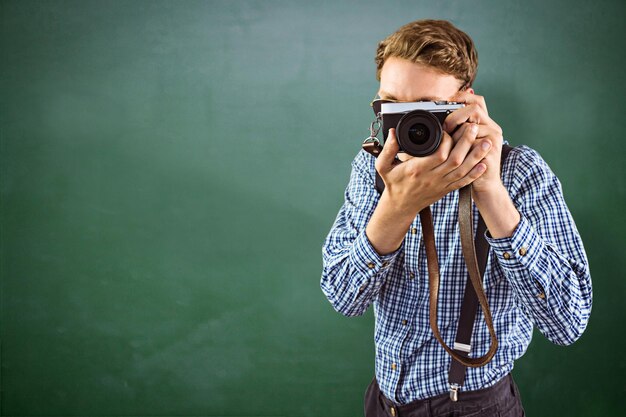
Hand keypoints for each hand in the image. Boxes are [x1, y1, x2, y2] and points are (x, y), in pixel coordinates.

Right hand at [375, 125, 491, 215]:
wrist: (400, 206)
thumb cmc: (393, 184)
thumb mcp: (383, 166)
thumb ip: (387, 149)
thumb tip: (393, 132)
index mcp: (417, 169)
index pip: (438, 154)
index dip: (447, 141)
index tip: (448, 128)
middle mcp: (432, 178)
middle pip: (455, 160)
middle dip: (467, 142)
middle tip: (474, 127)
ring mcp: (441, 184)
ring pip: (463, 170)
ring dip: (476, 156)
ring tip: (486, 142)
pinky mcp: (446, 189)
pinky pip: (464, 182)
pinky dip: (475, 173)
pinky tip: (484, 164)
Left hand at [444, 91, 503, 193]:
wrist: (484, 185)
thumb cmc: (470, 164)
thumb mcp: (463, 144)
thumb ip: (456, 129)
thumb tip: (437, 117)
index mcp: (486, 124)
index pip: (477, 100)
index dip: (463, 97)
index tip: (447, 102)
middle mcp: (492, 128)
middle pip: (474, 108)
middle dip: (455, 116)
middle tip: (444, 128)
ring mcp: (493, 139)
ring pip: (471, 126)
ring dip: (455, 132)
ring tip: (446, 138)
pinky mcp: (490, 151)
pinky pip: (472, 143)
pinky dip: (459, 146)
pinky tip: (451, 149)